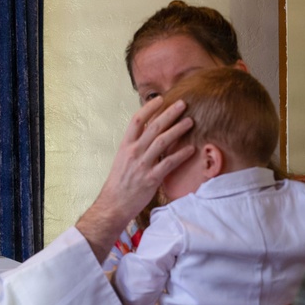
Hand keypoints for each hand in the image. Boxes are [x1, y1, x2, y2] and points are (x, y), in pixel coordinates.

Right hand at [76, 98, 193, 260]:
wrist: (113, 205)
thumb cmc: (119, 183)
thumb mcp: (122, 159)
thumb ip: (135, 146)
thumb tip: (148, 133)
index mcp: (125, 146)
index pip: (137, 120)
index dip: (149, 108)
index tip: (161, 99)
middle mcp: (133, 152)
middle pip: (154, 127)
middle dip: (169, 114)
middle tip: (183, 104)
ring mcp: (142, 165)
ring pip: (162, 142)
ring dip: (178, 130)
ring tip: (190, 122)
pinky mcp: (151, 179)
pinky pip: (169, 163)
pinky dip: (181, 155)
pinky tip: (191, 148)